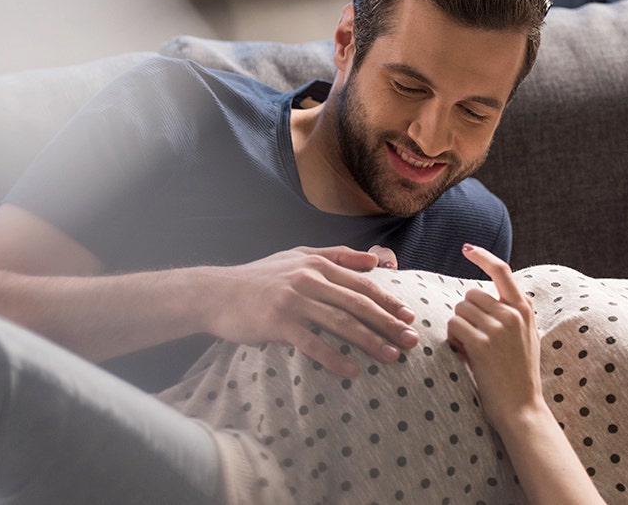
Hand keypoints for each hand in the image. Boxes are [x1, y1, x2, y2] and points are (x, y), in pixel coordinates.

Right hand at [202, 246, 418, 377]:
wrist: (216, 293)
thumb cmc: (260, 277)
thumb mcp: (297, 256)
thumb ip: (336, 256)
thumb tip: (374, 260)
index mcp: (317, 264)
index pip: (362, 284)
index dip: (388, 301)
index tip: (409, 316)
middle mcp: (309, 280)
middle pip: (358, 304)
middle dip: (388, 323)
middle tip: (411, 340)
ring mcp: (293, 301)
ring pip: (340, 323)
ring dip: (369, 341)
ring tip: (391, 356)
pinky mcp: (278, 322)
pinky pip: (312, 343)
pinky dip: (334, 357)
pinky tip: (352, 370)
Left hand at [447, 244, 543, 423]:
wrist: (522, 408)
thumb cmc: (520, 376)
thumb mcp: (529, 338)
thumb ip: (516, 315)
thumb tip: (500, 295)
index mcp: (524, 310)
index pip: (502, 271)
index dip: (483, 256)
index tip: (467, 248)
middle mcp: (513, 314)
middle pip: (471, 294)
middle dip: (465, 313)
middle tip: (472, 337)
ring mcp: (498, 328)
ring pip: (460, 309)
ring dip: (458, 327)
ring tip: (470, 348)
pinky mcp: (482, 344)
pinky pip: (454, 326)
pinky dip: (453, 339)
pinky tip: (463, 353)